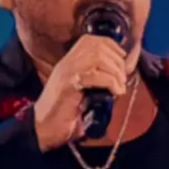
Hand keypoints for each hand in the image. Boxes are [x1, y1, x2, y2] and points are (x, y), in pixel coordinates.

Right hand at [33, 35, 138, 152]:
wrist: (43, 128)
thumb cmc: (65, 113)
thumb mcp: (85, 91)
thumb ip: (101, 79)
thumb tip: (125, 71)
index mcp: (70, 61)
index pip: (94, 40)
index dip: (114, 49)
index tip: (123, 65)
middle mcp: (67, 62)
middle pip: (99, 47)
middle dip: (117, 62)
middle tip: (122, 80)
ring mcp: (66, 72)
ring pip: (98, 58)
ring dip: (115, 72)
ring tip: (119, 87)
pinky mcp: (68, 86)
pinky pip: (94, 76)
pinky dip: (110, 83)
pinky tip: (114, 93)